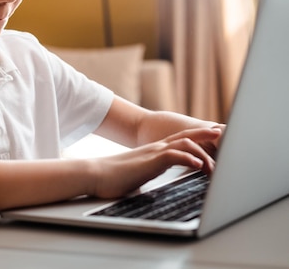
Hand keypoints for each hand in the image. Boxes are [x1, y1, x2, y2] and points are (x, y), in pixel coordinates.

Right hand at [88, 126, 221, 199]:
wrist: (96, 174)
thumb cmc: (113, 178)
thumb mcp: (138, 175)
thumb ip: (148, 174)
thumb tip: (151, 183)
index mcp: (154, 151)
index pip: (180, 140)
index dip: (197, 137)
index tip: (211, 136)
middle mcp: (156, 148)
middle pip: (186, 136)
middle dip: (205, 136)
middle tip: (221, 135)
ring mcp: (154, 152)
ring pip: (184, 145)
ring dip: (202, 153)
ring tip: (215, 165)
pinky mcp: (151, 161)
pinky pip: (174, 156)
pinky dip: (189, 159)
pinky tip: (198, 166)